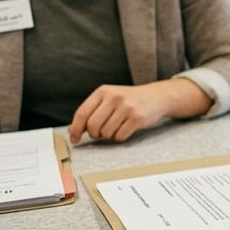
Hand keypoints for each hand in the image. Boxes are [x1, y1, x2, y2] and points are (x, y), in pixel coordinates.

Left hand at [68, 80, 209, 143]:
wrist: (156, 96)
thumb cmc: (128, 100)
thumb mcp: (109, 98)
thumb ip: (92, 111)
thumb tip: (73, 131)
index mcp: (103, 91)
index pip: (82, 113)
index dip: (76, 129)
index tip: (74, 139)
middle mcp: (114, 97)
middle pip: (93, 126)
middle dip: (94, 134)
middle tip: (100, 134)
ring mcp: (126, 107)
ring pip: (106, 133)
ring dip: (109, 135)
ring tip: (116, 127)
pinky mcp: (137, 118)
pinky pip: (120, 136)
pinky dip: (120, 137)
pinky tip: (126, 129)